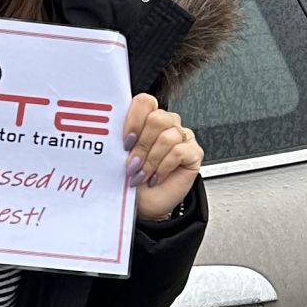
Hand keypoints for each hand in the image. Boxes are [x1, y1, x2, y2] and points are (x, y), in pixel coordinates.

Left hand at [123, 92, 202, 222]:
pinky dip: (164, 167)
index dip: (134, 120)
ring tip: (142, 175)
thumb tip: (112, 131)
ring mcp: (182, 136)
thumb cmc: (133, 179)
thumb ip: (121, 139)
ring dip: (151, 160)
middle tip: (132, 164)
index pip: (145, 102)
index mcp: (147, 119)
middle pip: (157, 118)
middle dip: (142, 145)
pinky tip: (157, 177)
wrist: (145, 204)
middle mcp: (167, 124)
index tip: (125, 142)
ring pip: (168, 136)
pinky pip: (179, 151)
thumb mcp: (121, 157)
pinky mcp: (194, 152)